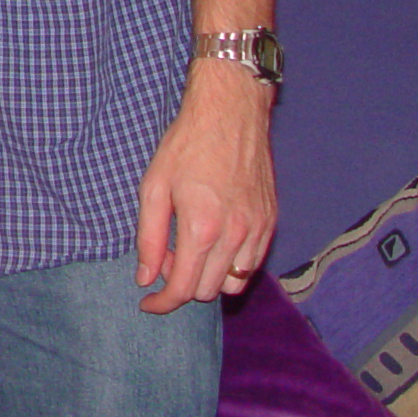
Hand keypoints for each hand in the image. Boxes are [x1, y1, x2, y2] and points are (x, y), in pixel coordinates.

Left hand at [134, 58, 275, 312]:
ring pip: (234, 284)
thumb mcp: (154, 187)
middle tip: (165, 256)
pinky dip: (231, 265)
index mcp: (203, 228)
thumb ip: (150, 238)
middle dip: (182, 284)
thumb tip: (146, 278)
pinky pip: (252, 264)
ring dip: (209, 278)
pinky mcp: (271, 222)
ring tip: (190, 248)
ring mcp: (258, 230)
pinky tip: (213, 241)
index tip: (148, 303)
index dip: (162, 303)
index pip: (184, 289)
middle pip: (208, 291)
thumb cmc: (187, 145)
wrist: (230, 113)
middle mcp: (236, 236)